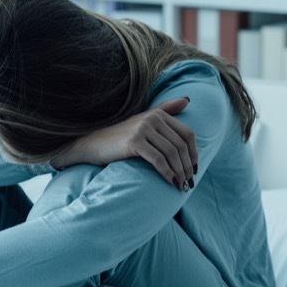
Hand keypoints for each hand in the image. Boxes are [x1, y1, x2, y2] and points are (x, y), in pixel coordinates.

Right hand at [50, 98, 197, 190]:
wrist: (92, 144)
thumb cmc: (119, 137)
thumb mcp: (143, 120)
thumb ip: (165, 109)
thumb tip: (187, 100)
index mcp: (158, 114)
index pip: (187, 134)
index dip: (194, 153)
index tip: (194, 169)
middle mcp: (153, 118)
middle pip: (180, 146)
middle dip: (187, 167)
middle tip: (189, 183)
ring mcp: (143, 129)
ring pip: (171, 153)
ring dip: (179, 172)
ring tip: (181, 185)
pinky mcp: (134, 142)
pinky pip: (158, 160)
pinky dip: (167, 173)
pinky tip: (170, 182)